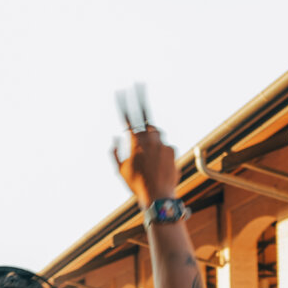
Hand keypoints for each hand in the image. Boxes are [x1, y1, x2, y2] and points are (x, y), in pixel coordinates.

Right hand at [113, 89, 176, 207]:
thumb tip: (114, 139)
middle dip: (143, 125)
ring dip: (152, 138)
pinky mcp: (173, 151)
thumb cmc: (137, 184)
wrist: (158, 196)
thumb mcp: (121, 170)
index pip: (129, 118)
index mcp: (136, 142)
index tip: (122, 92)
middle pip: (146, 123)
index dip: (125, 103)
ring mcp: (163, 144)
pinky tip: (158, 164)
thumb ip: (116, 152)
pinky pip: (165, 146)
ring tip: (149, 153)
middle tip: (142, 132)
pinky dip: (160, 151)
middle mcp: (151, 140)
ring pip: (157, 134)